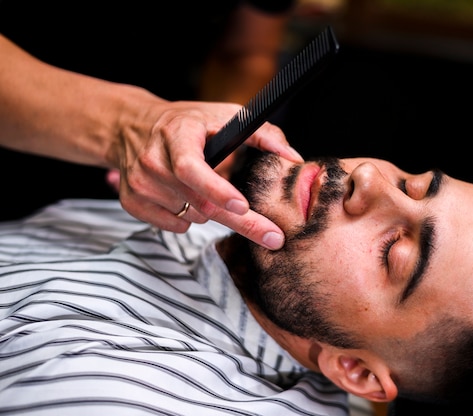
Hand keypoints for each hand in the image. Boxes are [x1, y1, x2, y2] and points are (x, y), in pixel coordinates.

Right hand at [110, 100, 301, 249]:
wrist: (133, 126)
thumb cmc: (189, 123)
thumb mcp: (225, 116)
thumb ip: (263, 133)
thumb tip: (293, 157)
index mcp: (176, 134)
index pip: (191, 168)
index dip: (217, 189)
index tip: (243, 206)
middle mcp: (153, 159)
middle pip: (199, 202)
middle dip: (240, 221)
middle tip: (272, 236)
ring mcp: (139, 182)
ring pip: (191, 216)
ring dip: (210, 211)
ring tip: (205, 188)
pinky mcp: (131, 202)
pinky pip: (174, 226)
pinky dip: (189, 219)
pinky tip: (185, 197)